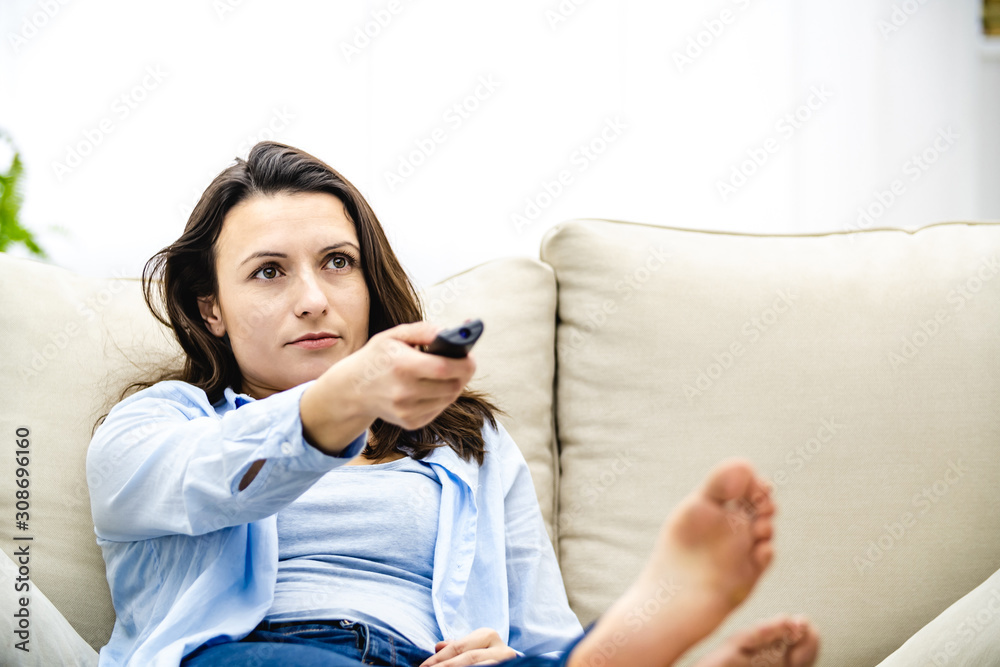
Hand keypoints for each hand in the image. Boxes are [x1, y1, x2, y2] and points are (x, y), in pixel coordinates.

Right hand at [343, 321, 476, 429]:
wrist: (352, 390)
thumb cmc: (377, 358)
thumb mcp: (394, 335)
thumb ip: (423, 330)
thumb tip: (450, 333)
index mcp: (402, 365)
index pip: (444, 368)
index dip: (464, 363)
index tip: (471, 357)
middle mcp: (404, 392)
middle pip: (452, 386)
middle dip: (463, 374)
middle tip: (466, 364)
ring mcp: (407, 411)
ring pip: (448, 399)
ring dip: (455, 385)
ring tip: (450, 373)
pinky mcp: (410, 423)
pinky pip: (439, 409)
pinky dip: (442, 398)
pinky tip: (435, 387)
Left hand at [418, 627, 517, 666]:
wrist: (511, 665)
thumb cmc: (487, 657)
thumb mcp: (473, 649)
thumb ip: (458, 648)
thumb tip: (438, 646)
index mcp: (488, 635)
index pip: (459, 647)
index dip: (438, 659)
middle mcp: (501, 649)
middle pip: (469, 659)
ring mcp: (506, 663)